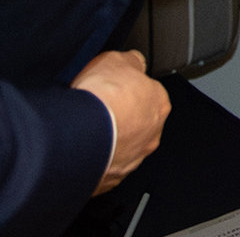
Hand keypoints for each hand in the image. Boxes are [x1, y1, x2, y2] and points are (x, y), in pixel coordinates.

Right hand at [71, 49, 169, 194]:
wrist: (81, 133)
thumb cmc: (102, 97)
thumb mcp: (116, 60)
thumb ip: (130, 61)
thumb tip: (134, 60)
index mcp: (159, 104)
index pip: (148, 94)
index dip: (128, 89)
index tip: (114, 88)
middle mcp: (151, 135)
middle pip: (137, 123)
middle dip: (120, 117)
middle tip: (98, 109)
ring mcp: (132, 160)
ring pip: (121, 147)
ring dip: (108, 140)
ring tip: (87, 129)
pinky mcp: (111, 180)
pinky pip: (104, 167)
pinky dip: (95, 159)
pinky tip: (81, 148)